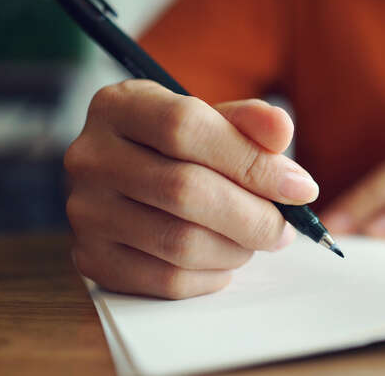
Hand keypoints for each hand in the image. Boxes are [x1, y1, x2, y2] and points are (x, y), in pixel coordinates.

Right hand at [64, 80, 317, 298]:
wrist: (131, 178)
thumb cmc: (181, 147)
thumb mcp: (211, 119)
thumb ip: (249, 122)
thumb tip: (281, 130)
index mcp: (119, 106)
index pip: (185, 128)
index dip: (251, 162)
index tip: (300, 188)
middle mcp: (90, 156)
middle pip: (185, 191)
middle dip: (253, 216)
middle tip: (285, 227)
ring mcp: (84, 211)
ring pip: (179, 242)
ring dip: (237, 248)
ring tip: (256, 238)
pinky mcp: (90, 258)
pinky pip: (165, 280)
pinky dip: (212, 276)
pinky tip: (226, 258)